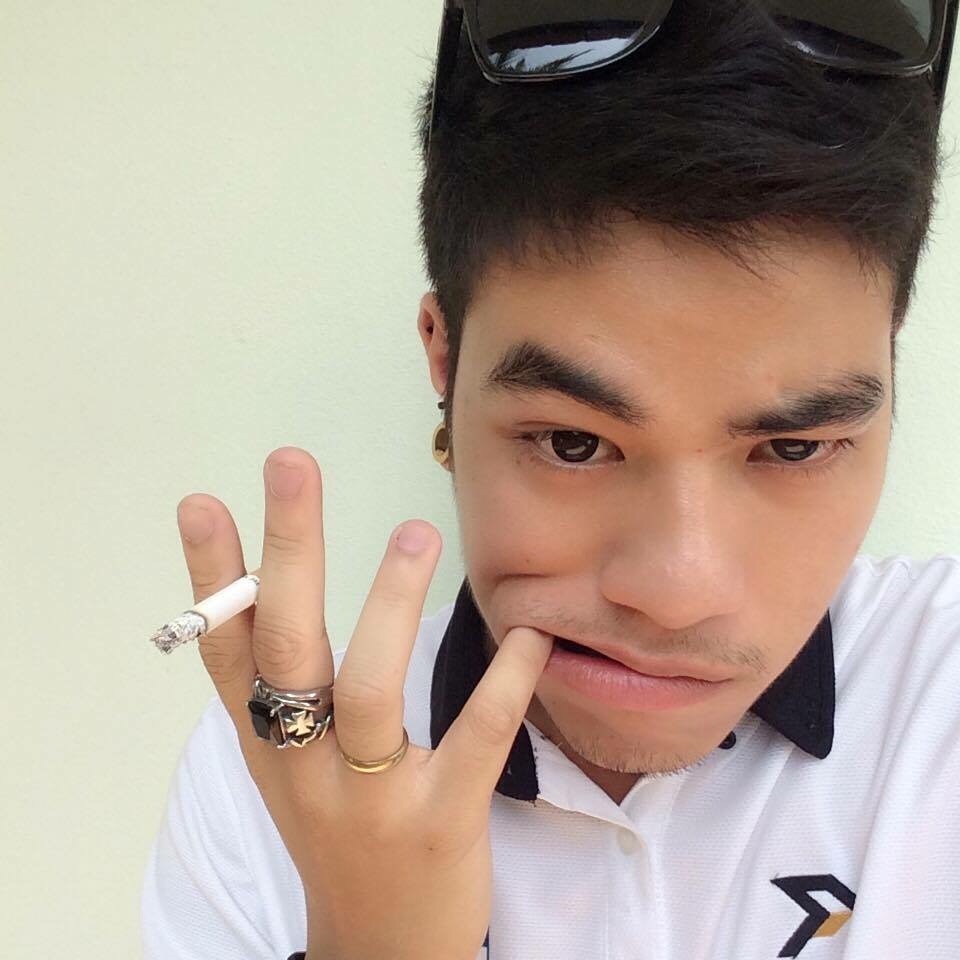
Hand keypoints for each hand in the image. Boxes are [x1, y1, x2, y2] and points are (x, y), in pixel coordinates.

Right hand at [176, 446, 553, 959]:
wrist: (380, 945)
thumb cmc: (337, 828)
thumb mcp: (291, 764)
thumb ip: (283, 684)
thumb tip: (274, 576)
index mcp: (266, 743)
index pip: (226, 649)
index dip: (211, 577)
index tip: (203, 500)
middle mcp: (304, 766)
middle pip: (286, 647)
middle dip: (287, 551)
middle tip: (291, 464)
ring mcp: (371, 797)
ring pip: (369, 689)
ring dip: (389, 603)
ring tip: (414, 531)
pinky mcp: (442, 820)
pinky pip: (474, 738)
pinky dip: (502, 679)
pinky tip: (526, 631)